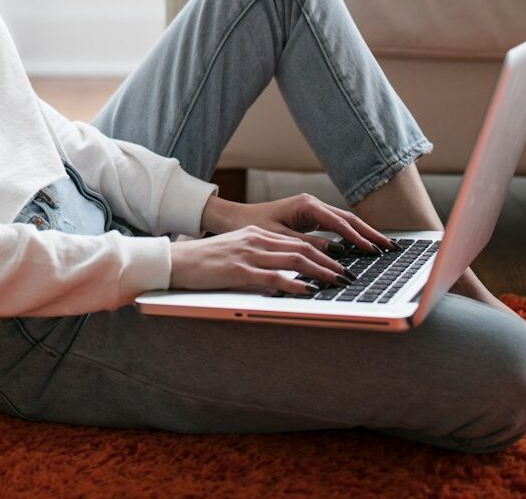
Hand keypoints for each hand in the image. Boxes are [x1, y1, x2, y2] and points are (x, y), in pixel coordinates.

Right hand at [170, 215, 360, 296]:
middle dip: (329, 262)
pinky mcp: (239, 271)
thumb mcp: (236, 252)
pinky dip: (294, 284)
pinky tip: (308, 291)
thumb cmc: (205, 261)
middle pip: (301, 249)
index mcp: (256, 234)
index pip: (297, 242)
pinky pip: (273, 277)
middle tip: (349, 275)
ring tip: (338, 282)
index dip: (323, 252)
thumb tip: (286, 272)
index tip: (340, 264)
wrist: (177, 261)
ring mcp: (248, 254)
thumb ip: (260, 257)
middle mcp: (256, 240)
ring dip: (320, 272)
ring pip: (293, 260)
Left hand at [201, 192, 395, 254]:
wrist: (235, 218)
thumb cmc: (253, 226)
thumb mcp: (280, 239)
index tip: (374, 251)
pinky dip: (351, 235)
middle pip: (348, 219)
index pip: (340, 223)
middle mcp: (312, 204)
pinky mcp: (310, 217)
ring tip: (384, 247)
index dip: (358, 238)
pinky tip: (363, 246)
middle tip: (391, 248)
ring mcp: (312, 209)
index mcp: (306, 205)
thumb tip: (336, 254)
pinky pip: (336, 226)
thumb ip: (307, 245)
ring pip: (345, 222)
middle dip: (370, 233)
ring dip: (364, 234)